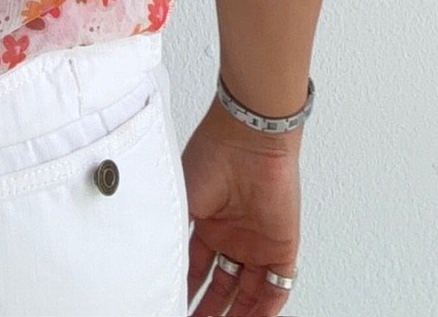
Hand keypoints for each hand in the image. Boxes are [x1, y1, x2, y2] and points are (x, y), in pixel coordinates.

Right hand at [183, 100, 301, 315]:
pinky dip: (264, 311)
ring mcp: (258, 243)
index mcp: (209, 223)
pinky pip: (277, 288)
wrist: (249, 138)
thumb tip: (155, 266)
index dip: (186, 292)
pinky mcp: (282, 248)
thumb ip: (172, 234)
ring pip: (247, 293)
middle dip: (208, 311)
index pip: (196, 269)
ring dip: (234, 315)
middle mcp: (233, 236)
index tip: (173, 308)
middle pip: (222, 286)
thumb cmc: (213, 155)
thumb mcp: (181, 200)